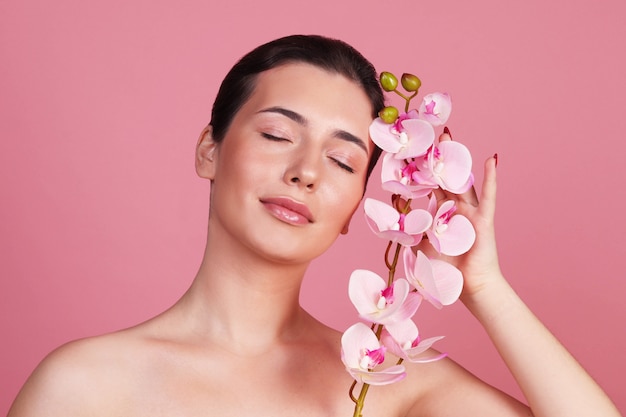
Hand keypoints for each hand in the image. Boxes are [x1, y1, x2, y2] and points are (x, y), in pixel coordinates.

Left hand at [416, 130, 502, 302]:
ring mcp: (471, 211)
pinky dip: (491, 178)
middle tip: (426, 134)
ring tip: (448, 137)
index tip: (410, 151)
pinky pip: (489, 196)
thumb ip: (409, 235)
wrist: (470, 287)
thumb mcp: (421, 248)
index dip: (419, 169)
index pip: (429, 185)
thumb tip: (388, 226)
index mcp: (441, 212)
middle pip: (444, 176)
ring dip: (455, 159)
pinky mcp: (484, 219)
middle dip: (435, 156)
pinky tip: (490, 160)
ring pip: (461, 179)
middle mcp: (456, 208)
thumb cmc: (447, 270)